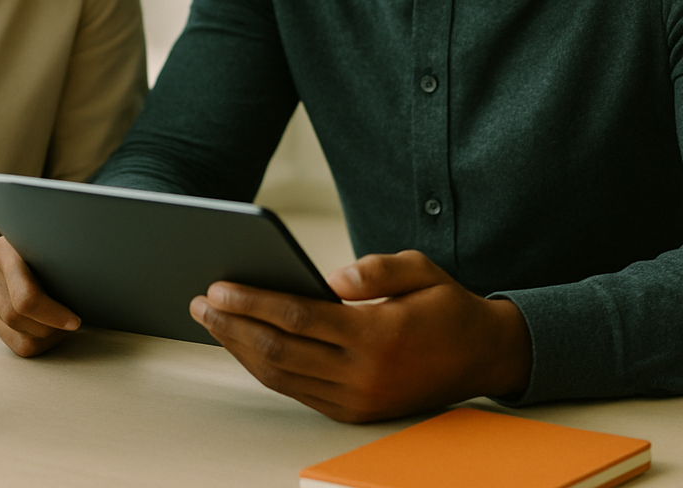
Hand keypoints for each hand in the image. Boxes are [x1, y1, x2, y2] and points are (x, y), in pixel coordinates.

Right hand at [0, 236, 80, 355]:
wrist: (41, 246)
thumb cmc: (56, 244)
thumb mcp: (57, 242)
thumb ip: (64, 253)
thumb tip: (94, 268)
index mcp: (4, 252)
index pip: (25, 297)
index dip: (53, 313)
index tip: (76, 321)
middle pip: (18, 318)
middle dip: (51, 326)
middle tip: (75, 321)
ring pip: (18, 336)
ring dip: (47, 336)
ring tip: (65, 322)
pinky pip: (17, 345)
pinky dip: (41, 343)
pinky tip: (55, 329)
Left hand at [189, 249, 530, 422]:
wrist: (484, 357)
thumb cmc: (446, 304)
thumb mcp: (421, 270)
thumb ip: (377, 270)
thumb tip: (332, 277)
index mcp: (377, 336)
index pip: (297, 318)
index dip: (252, 302)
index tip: (217, 286)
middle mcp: (363, 375)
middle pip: (278, 350)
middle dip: (232, 325)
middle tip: (198, 301)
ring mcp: (357, 399)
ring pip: (281, 376)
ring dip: (238, 348)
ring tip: (210, 320)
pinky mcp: (354, 412)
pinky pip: (296, 391)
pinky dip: (263, 368)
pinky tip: (243, 344)